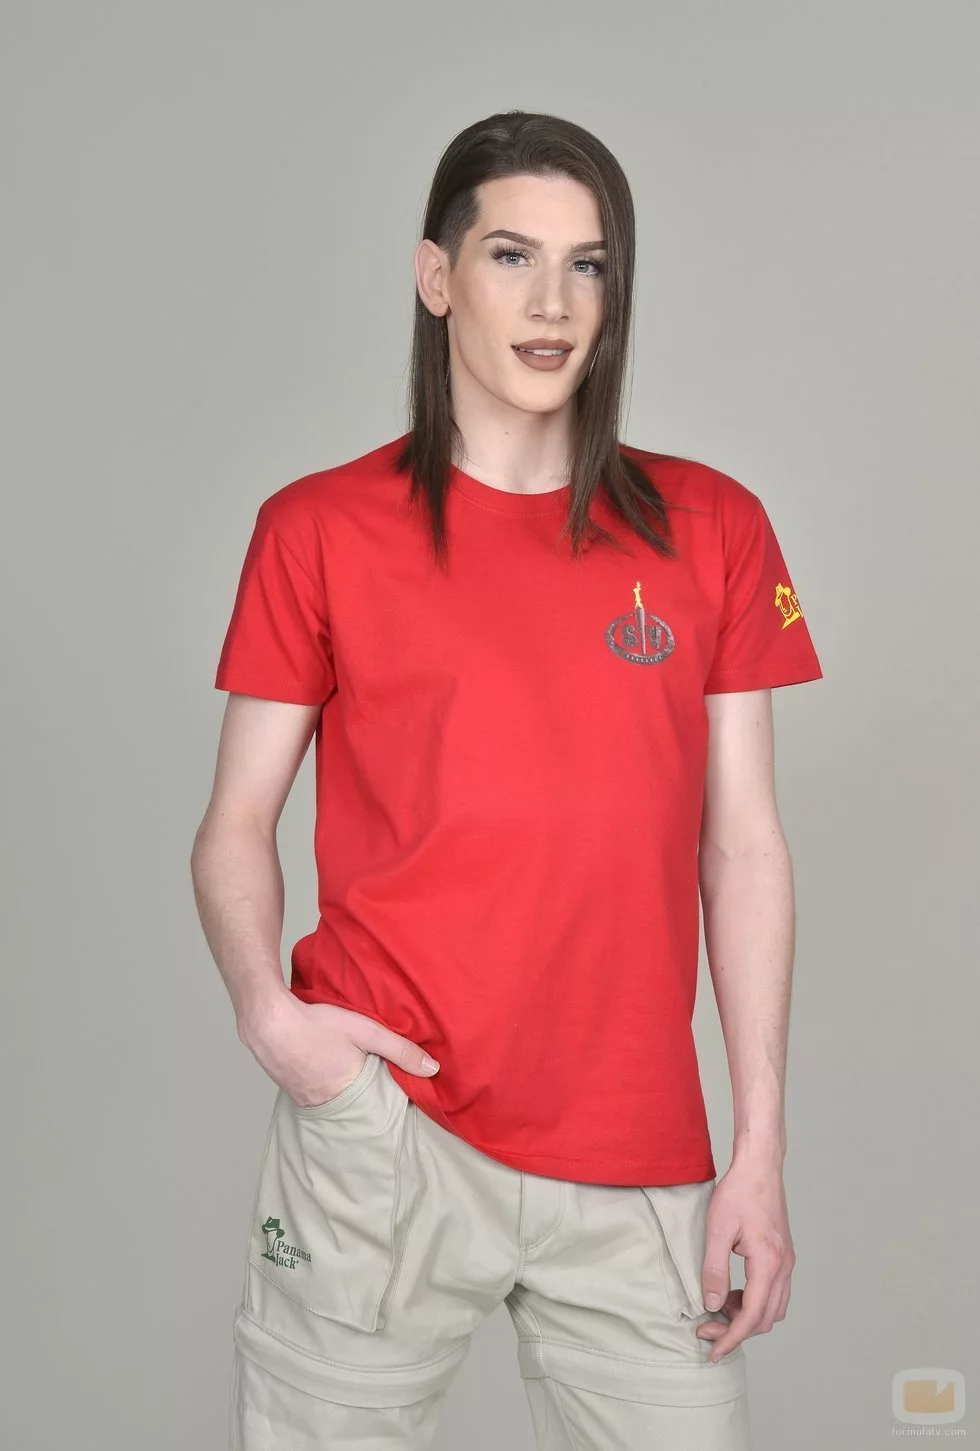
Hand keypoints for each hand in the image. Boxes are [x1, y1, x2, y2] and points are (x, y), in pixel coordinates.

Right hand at [237, 989, 439, 1107]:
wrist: (268, 1022)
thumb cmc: (317, 1024)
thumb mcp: (366, 1031)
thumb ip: (399, 1049)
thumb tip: (433, 1069)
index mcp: (349, 1093)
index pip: (376, 1104)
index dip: (384, 1095)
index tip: (391, 1089)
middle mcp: (325, 1103)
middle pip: (352, 1102)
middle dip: (361, 1093)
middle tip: (367, 1075)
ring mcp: (304, 1100)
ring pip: (331, 1098)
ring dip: (338, 1088)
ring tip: (343, 1069)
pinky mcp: (289, 1091)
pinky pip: (311, 1093)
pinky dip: (319, 1083)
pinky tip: (320, 1065)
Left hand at [694, 1156, 794, 1362]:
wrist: (760, 1166)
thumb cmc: (738, 1192)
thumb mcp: (717, 1229)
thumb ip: (714, 1270)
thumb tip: (712, 1305)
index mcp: (769, 1263)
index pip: (752, 1316)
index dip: (732, 1338)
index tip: (713, 1351)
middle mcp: (784, 1267)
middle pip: (766, 1318)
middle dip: (737, 1331)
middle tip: (707, 1330)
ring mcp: (786, 1262)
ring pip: (773, 1309)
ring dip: (747, 1318)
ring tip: (718, 1310)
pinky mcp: (783, 1256)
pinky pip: (774, 1293)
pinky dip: (754, 1302)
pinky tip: (733, 1293)